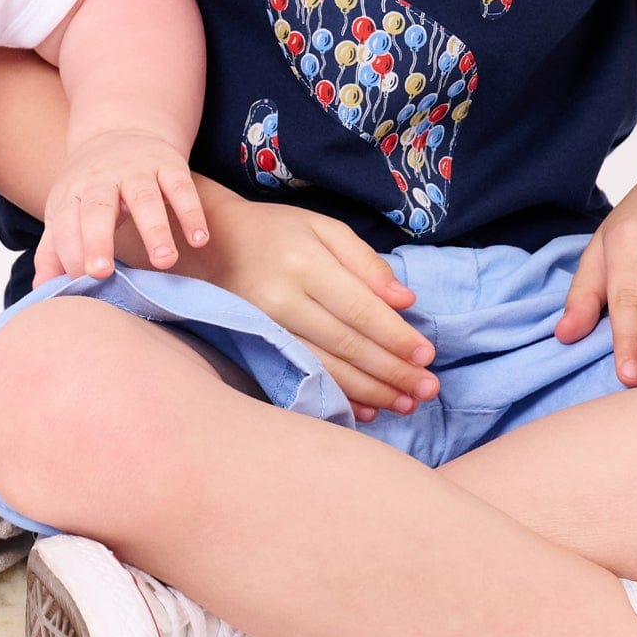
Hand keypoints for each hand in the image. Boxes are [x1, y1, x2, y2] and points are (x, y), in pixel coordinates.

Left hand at [37, 128, 210, 282]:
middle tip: (103, 273)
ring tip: (165, 262)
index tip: (79, 282)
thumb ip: (53, 250)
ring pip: (145, 198)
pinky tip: (198, 240)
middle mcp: (102, 178)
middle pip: (97, 208)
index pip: (66, 223)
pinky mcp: (169, 164)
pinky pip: (181, 187)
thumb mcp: (65, 210)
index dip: (70, 252)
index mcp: (72, 192)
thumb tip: (40, 290)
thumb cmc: (90, 186)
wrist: (120, 130)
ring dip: (155, 230)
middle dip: (97, 240)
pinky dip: (191, 213)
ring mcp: (137, 169)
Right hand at [182, 193, 435, 419]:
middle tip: (428, 390)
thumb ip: (366, 262)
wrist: (208, 246)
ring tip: (405, 404)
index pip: (360, 308)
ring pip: (327, 368)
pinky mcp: (257, 348)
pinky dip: (338, 396)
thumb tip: (405, 300)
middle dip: (392, 371)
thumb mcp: (323, 227)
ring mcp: (266, 328)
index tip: (427, 356)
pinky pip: (303, 377)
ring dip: (371, 390)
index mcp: (305, 262)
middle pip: (347, 344)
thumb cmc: (276, 232)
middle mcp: (283, 299)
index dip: (395, 336)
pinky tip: (365, 409)